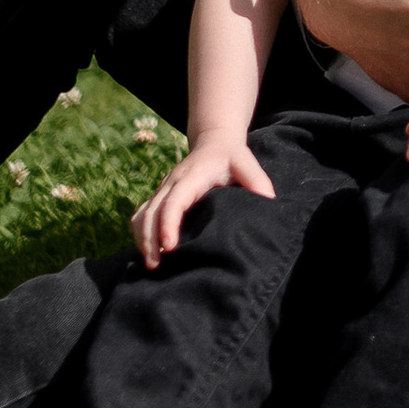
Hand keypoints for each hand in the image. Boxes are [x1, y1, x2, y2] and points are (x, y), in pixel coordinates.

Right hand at [133, 128, 273, 267]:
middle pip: (152, 212)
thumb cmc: (232, 156)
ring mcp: (163, 190)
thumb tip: (267, 202)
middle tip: (156, 265)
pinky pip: (141, 215)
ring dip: (142, 239)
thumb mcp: (247, 162)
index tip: (169, 247)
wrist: (215, 142)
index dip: (168, 224)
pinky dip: (140, 234)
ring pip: (142, 215)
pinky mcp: (160, 197)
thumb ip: (257, 180)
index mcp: (191, 176)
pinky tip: (148, 252)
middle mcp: (172, 183)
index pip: (174, 201)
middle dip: (150, 239)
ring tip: (151, 264)